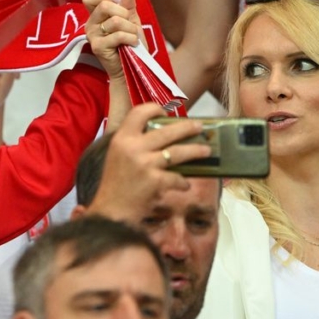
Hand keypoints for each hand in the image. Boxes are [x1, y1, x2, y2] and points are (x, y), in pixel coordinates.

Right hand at [83, 0, 142, 80]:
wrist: (133, 66)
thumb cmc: (130, 43)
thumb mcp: (132, 20)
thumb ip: (128, 4)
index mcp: (95, 15)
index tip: (119, 7)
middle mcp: (90, 24)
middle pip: (105, 4)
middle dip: (124, 13)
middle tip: (129, 25)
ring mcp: (92, 36)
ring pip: (115, 20)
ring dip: (131, 29)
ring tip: (132, 37)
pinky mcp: (98, 47)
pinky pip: (118, 35)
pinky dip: (131, 38)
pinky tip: (132, 44)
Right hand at [88, 103, 211, 219]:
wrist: (111, 210)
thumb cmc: (115, 183)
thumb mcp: (117, 155)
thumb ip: (134, 142)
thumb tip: (162, 134)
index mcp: (122, 138)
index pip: (139, 112)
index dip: (154, 109)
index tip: (165, 113)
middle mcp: (133, 147)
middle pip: (167, 131)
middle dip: (188, 128)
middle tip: (199, 127)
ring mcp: (145, 164)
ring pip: (179, 152)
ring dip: (196, 151)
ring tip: (206, 151)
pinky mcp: (156, 181)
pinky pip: (178, 178)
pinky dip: (183, 182)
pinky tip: (184, 185)